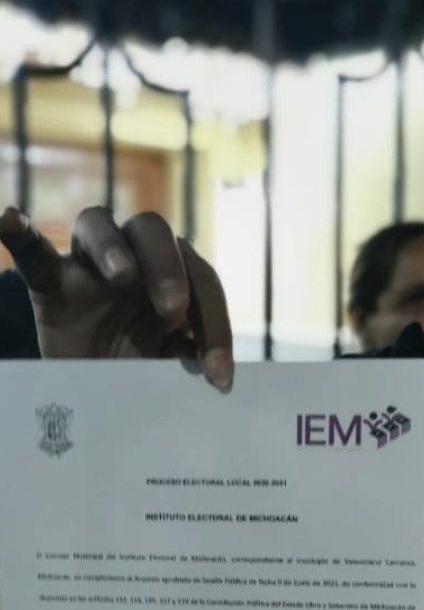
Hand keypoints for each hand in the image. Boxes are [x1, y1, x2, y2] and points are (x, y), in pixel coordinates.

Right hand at [0, 206, 232, 391]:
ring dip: (113, 247)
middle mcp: (137, 256)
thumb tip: (207, 373)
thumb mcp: (163, 369)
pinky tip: (8, 218)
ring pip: (99, 225)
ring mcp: (89, 264)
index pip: (202, 283)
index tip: (217, 374)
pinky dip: (21, 233)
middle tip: (173, 308)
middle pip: (155, 232)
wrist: (90, 391)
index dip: (215, 327)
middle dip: (169, 268)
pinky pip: (34, 252)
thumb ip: (183, 360)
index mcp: (177, 276)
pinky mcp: (50, 282)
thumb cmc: (135, 370)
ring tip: (122, 276)